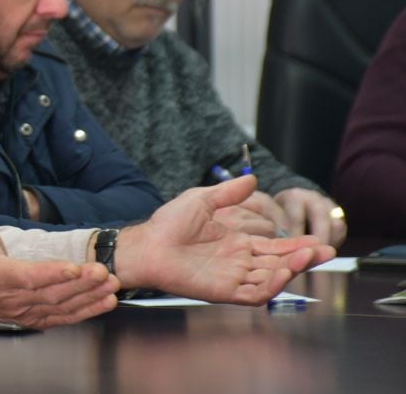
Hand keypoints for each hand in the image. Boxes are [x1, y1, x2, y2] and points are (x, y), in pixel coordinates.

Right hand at [0, 177, 118, 329]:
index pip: (27, 276)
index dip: (51, 273)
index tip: (73, 266)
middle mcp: (12, 298)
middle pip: (51, 293)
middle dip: (80, 283)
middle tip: (103, 271)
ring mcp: (25, 311)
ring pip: (61, 306)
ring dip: (89, 297)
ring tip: (111, 284)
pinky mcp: (35, 318)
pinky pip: (63, 317)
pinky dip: (87, 311)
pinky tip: (105, 301)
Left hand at [114, 176, 335, 303]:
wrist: (147, 244)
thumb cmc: (168, 223)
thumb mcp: (201, 200)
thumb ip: (228, 193)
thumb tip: (251, 178)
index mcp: (237, 243)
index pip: (275, 247)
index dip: (297, 245)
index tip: (318, 241)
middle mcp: (239, 262)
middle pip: (280, 263)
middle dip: (303, 258)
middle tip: (325, 250)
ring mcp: (232, 277)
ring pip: (271, 279)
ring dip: (291, 270)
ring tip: (307, 257)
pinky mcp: (223, 291)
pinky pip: (253, 293)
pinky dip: (270, 286)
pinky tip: (282, 273)